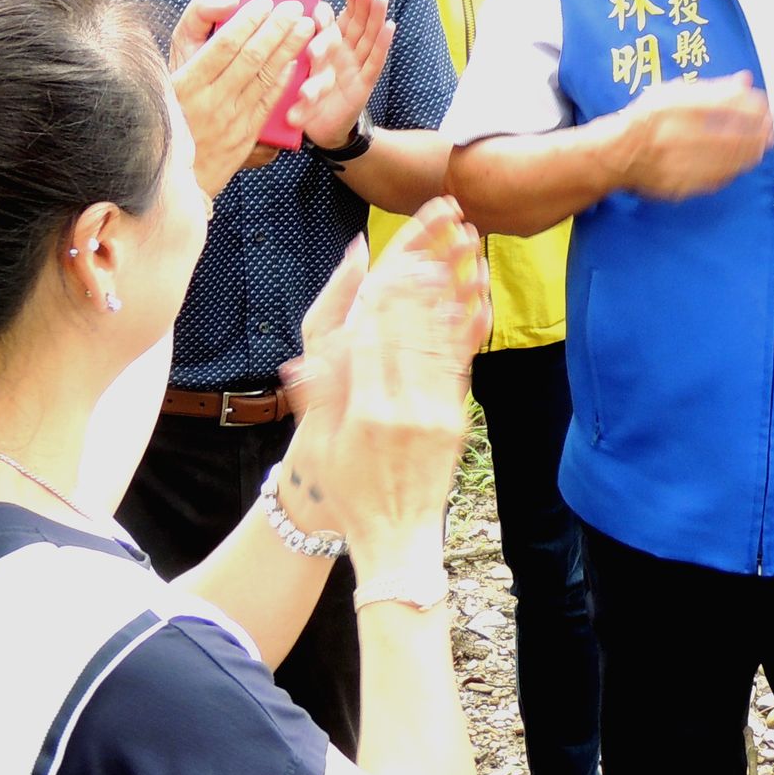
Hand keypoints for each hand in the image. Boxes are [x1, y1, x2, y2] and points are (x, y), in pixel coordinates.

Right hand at [170, 0, 315, 195]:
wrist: (168, 174)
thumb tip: (229, 2)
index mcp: (184, 83)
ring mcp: (229, 121)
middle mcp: (209, 101)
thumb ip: (195, 24)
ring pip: (265, 77)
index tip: (264, 2)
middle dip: (276, 28)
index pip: (224, 44)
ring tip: (305, 26)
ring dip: (289, 48)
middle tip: (294, 7)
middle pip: (251, 57)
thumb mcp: (165, 66)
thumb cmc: (167, 112)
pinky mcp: (244, 137)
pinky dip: (284, 80)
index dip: (248, 20)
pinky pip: (268, 103)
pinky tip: (296, 61)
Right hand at [280, 204, 490, 557]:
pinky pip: (462, 364)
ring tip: (458, 251)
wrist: (395, 539)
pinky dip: (467, 328)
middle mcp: (406, 408)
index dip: (384, 292)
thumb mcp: (322, 445)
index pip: (374, 337)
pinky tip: (472, 298)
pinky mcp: (458, 420)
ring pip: (443, 339)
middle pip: (414, 327)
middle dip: (424, 277)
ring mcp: (437, 414)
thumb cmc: (349, 491)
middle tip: (435, 235)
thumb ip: (318, 396)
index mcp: (368, 411)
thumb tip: (302, 357)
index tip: (394, 255)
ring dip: (451, 291)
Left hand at [287, 0, 395, 151]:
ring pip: (367, 36)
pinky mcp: (364, 84)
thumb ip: (295, 50)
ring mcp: (354, 67)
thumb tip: (285, 26)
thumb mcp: (294, 72)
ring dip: (374, 15)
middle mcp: (340, 54)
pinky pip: (375, 62)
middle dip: (358, 1)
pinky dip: (382, 43)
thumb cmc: (301, 98)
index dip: (336, 4)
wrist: (316, 129)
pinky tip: (390, 25)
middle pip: (353, 23)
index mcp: (322, 47)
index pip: (330, 21)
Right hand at [615, 73, 773, 199]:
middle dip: (757, 133)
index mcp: (671, 106)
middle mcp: (672, 134)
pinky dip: (733, 170)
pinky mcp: (677, 185)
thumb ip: (711, 88)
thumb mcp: (673, 93)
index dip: (751, 106)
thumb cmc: (648, 118)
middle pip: (730, 135)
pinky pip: (715, 179)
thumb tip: (745, 80)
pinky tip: (741, 163)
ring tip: (761, 146)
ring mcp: (674, 163)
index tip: (765, 106)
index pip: (723, 104)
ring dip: (750, 153)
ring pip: (726, 161)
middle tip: (770, 130)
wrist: (614, 154)